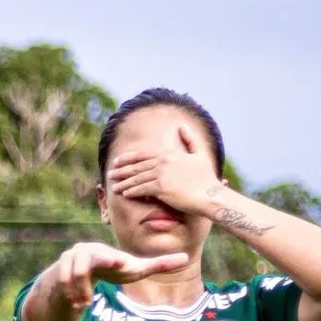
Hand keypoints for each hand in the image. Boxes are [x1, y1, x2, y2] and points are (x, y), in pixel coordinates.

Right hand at [44, 241, 191, 307]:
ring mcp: (68, 260)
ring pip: (72, 277)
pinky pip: (62, 284)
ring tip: (84, 305)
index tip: (118, 264)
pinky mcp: (58, 271)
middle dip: (82, 281)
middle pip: (82, 265)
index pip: (106, 256)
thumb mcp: (135, 269)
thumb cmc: (112, 270)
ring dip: (78, 293)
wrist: (81, 273)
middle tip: (87, 301)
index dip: (109, 261)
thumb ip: (159, 265)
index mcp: (104, 252)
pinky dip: (70, 295)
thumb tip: (186, 258)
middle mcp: (84, 252)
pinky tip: (77, 305)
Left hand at [105, 122, 220, 211]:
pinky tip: (124, 194)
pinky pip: (141, 189)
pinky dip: (132, 191)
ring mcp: (162, 174)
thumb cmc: (206, 178)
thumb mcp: (199, 154)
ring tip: (114, 187)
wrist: (210, 195)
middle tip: (110, 174)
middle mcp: (164, 162)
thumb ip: (189, 140)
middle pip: (137, 166)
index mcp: (170, 154)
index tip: (117, 161)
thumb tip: (182, 126)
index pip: (143, 154)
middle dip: (121, 170)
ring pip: (137, 178)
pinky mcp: (161, 187)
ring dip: (124, 182)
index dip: (128, 158)